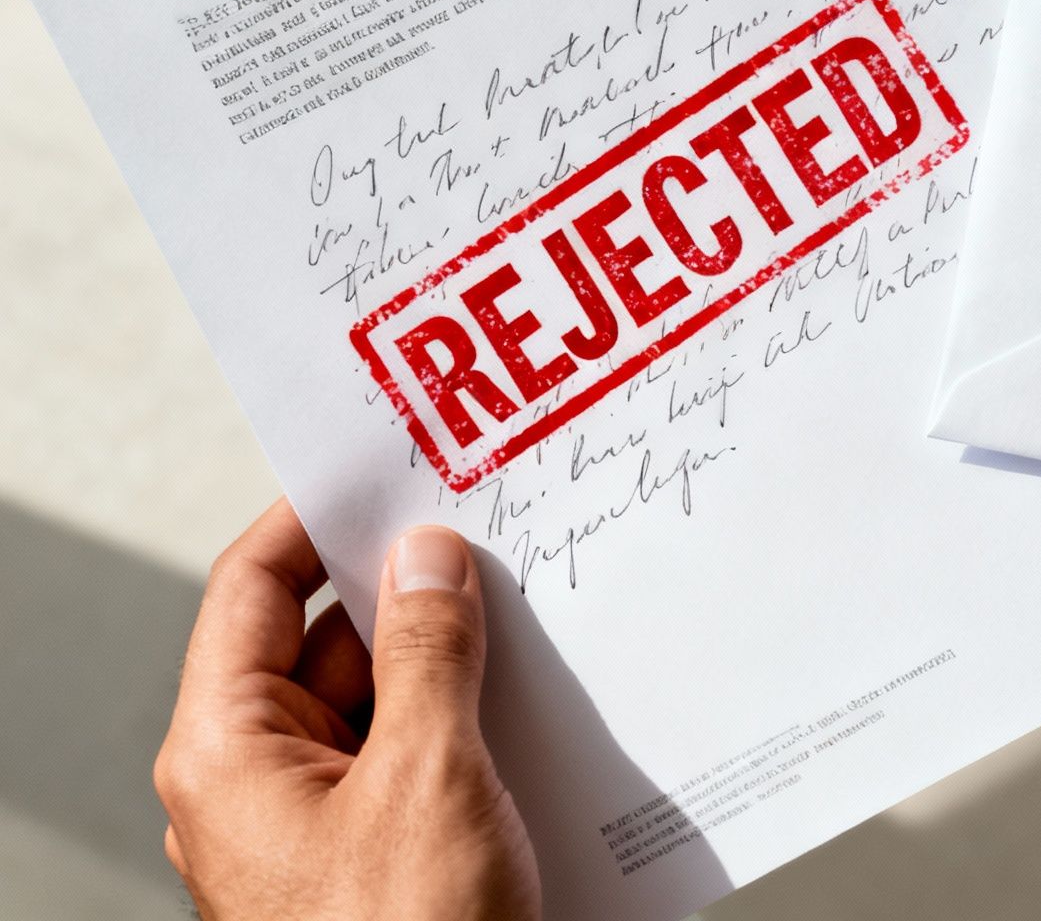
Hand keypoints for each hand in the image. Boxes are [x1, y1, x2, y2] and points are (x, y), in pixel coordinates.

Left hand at [155, 502, 539, 919]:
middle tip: (483, 549)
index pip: (252, 591)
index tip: (379, 479)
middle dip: (405, 597)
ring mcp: (305, 826)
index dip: (314, 523)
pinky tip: (519, 711)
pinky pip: (402, 761)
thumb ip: (427, 654)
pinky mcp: (362, 858)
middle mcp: (251, 786)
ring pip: (372, 706)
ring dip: (441, 669)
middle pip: (322, 645)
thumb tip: (426, 560)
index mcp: (224, 753)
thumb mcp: (428, 776)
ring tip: (518, 633)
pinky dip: (454, 728)